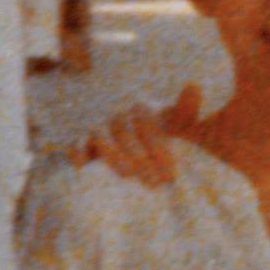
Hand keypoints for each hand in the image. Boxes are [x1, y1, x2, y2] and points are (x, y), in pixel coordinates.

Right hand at [68, 85, 201, 186]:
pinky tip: (82, 164)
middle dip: (140, 157)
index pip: (148, 124)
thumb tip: (194, 86)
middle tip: (155, 182)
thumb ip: (185, 111)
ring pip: (101, 135)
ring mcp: (99, 125)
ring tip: (128, 174)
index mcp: (141, 108)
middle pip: (125, 132)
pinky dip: (77, 150)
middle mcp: (119, 114)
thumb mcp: (175, 120)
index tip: (171, 173)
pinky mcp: (82, 139)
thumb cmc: (159, 131)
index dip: (159, 148)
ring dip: (113, 154)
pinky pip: (75, 141)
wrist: (128, 131)